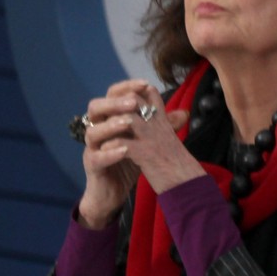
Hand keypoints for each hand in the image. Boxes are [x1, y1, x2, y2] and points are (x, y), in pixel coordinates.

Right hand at [76, 81, 194, 227]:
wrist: (114, 192)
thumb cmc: (128, 162)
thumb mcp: (147, 142)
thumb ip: (161, 127)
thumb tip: (184, 113)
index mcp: (110, 120)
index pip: (112, 96)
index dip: (126, 88)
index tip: (146, 83)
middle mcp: (98, 130)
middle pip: (95, 108)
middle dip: (114, 103)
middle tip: (133, 102)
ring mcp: (92, 148)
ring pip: (92, 131)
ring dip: (110, 125)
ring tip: (127, 123)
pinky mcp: (92, 166)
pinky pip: (96, 157)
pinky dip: (109, 153)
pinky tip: (124, 150)